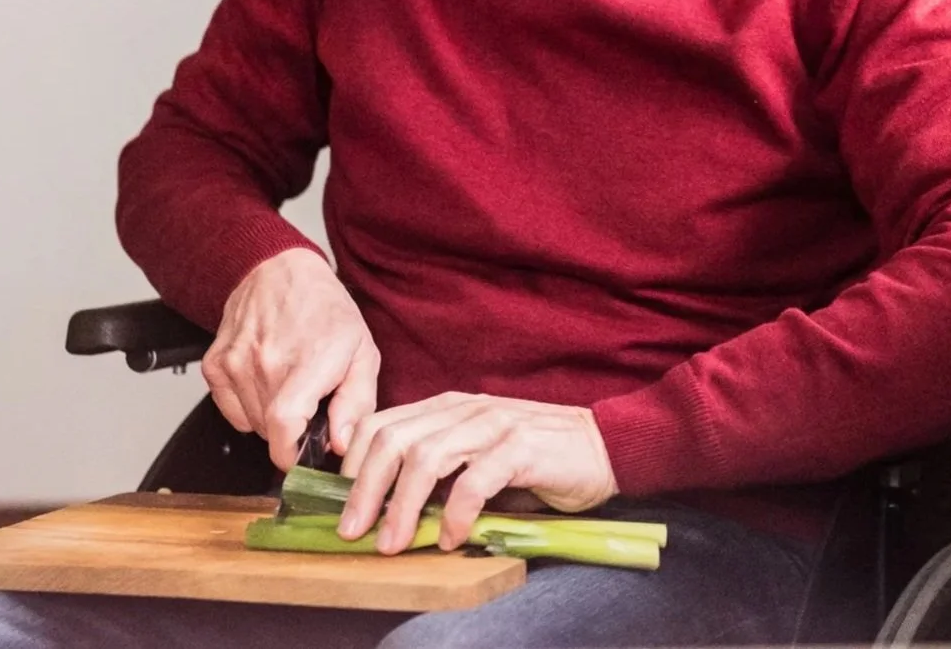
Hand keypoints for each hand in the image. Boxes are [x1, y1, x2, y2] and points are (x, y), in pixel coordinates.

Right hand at [203, 248, 379, 470]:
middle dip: (291, 431)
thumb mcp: (362, 353)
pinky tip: (265, 381)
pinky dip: (247, 407)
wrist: (279, 270)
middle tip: (308, 406)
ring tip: (288, 385)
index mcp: (306, 361)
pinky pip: (229, 410)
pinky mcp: (214, 364)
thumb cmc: (325, 310)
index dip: (289, 454)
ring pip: (249, 423)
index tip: (300, 457)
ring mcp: (234, 362)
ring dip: (270, 418)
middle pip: (269, 430)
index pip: (283, 426)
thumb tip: (341, 443)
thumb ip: (356, 403)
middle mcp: (264, 362)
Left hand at [337, 393, 617, 554]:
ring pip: (427, 458)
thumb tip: (389, 509)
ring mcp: (496, 424)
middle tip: (353, 531)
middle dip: (365, 488)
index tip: (341, 504)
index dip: (354, 464)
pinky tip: (452, 538)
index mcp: (450, 407)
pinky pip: (476, 480)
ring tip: (394, 542)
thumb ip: (444, 468)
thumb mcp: (481, 454)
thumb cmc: (542, 457)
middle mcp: (467, 409)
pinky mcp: (523, 447)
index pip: (383, 424)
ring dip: (403, 505)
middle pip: (395, 439)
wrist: (608, 446)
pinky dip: (456, 513)